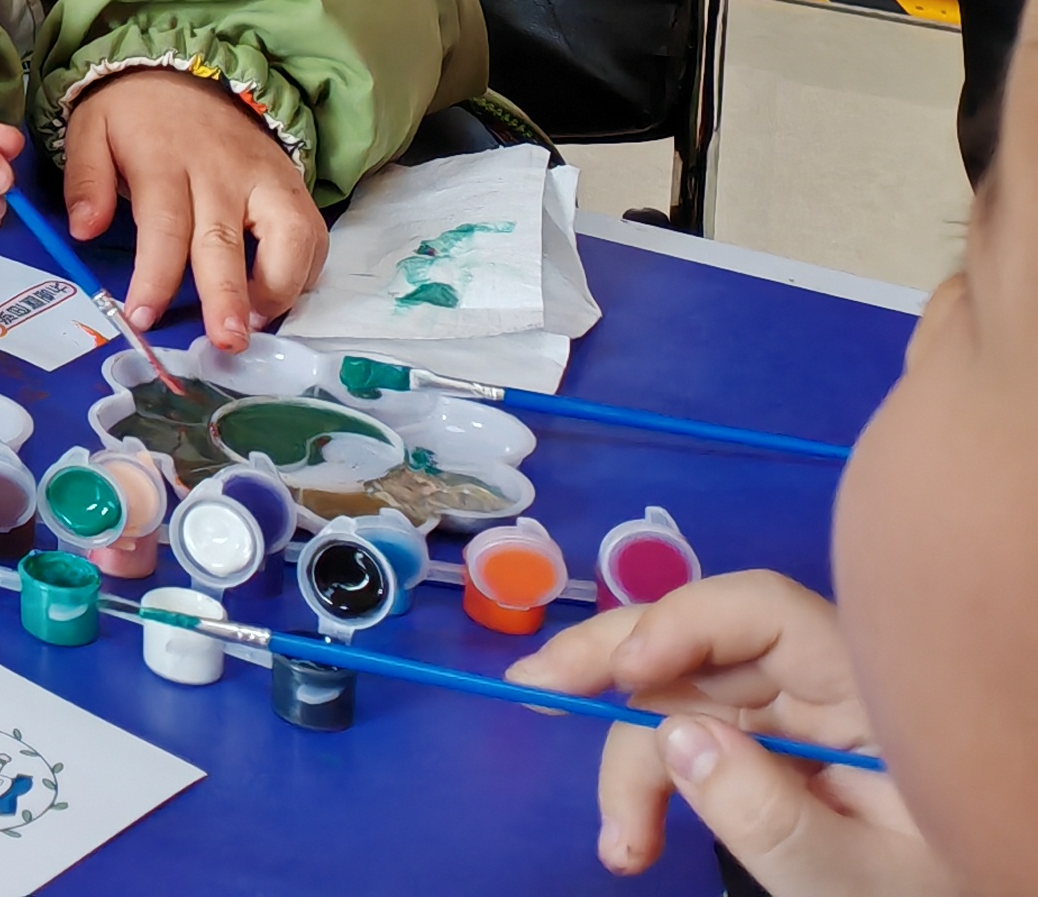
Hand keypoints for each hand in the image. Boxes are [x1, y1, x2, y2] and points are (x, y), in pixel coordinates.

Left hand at [61, 67, 323, 349]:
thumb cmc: (134, 113)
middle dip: (228, 295)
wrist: (185, 66)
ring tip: (256, 324)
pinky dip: (305, 270)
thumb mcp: (90, 129)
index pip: (163, 226)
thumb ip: (86, 179)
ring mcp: (264, 177)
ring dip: (279, 287)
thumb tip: (83, 232)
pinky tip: (281, 298)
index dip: (155, 276)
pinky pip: (311, 232)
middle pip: (226, 238)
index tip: (142, 317)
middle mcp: (221, 171)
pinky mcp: (292, 182)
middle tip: (227, 340)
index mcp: (165, 160)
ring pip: (287, 235)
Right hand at [512, 576, 933, 890]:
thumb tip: (673, 738)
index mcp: (868, 694)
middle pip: (700, 645)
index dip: (682, 625)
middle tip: (532, 694)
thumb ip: (770, 817)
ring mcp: (796, 722)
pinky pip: (694, 742)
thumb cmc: (951, 896)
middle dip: (610, 665)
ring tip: (619, 846)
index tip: (623, 676)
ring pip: (681, 702)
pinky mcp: (774, 756)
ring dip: (630, 762)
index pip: (763, 613)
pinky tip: (631, 832)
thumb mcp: (862, 882)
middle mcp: (824, 688)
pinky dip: (652, 781)